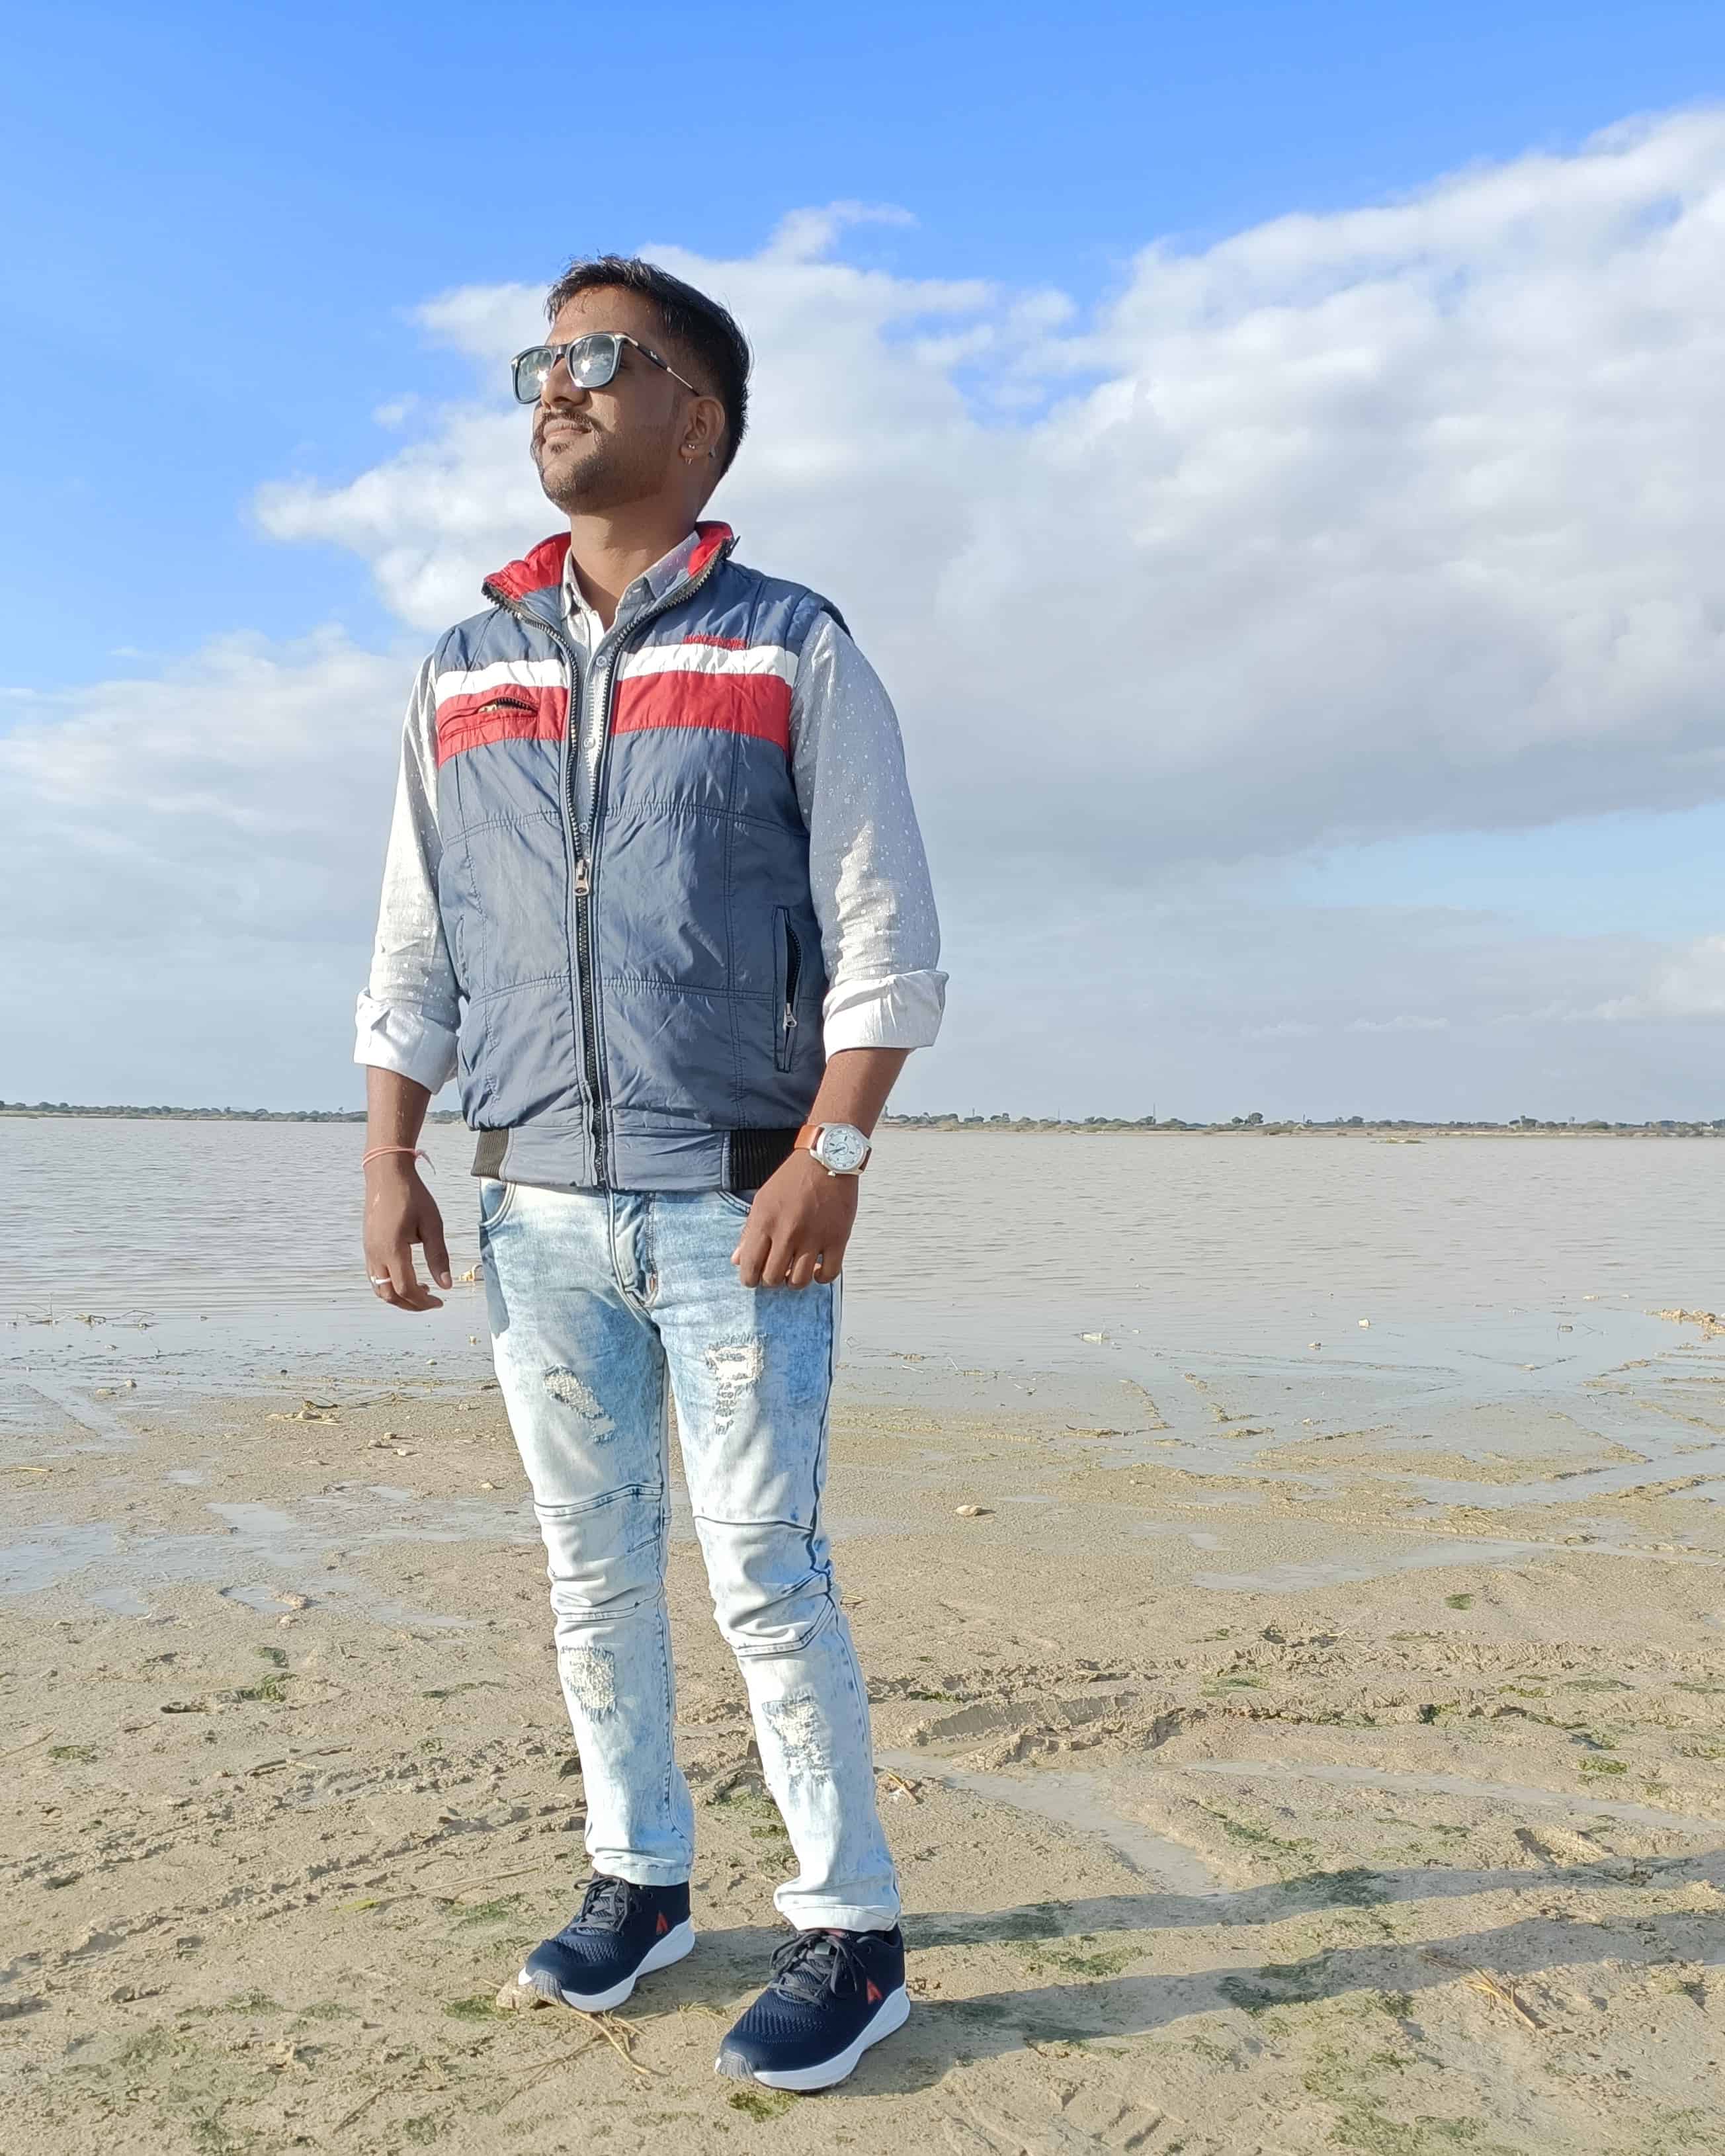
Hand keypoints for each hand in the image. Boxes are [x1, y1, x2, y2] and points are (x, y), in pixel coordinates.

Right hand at [363, 1164, 451, 1310]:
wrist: (386, 1174)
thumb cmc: (411, 1195)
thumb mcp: (432, 1224)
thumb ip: (438, 1256)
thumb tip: (446, 1285)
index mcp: (392, 1249)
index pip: (406, 1288)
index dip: (423, 1301)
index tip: (440, 1301)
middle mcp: (375, 1254)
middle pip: (389, 1294)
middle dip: (411, 1304)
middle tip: (432, 1302)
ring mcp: (368, 1250)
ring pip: (379, 1287)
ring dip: (399, 1296)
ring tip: (422, 1291)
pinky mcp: (367, 1246)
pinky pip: (375, 1275)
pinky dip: (390, 1285)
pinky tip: (407, 1277)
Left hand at [730, 1152, 858, 1288]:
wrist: (827, 1158)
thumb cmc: (794, 1177)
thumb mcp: (762, 1199)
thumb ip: (749, 1231)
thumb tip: (738, 1259)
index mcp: (765, 1222)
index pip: (750, 1266)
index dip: (750, 1279)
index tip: (754, 1279)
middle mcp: (787, 1233)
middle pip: (773, 1278)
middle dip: (771, 1280)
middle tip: (776, 1273)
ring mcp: (814, 1238)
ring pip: (799, 1281)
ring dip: (795, 1281)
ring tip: (796, 1273)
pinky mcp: (837, 1239)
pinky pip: (829, 1274)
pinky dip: (821, 1278)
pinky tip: (818, 1270)